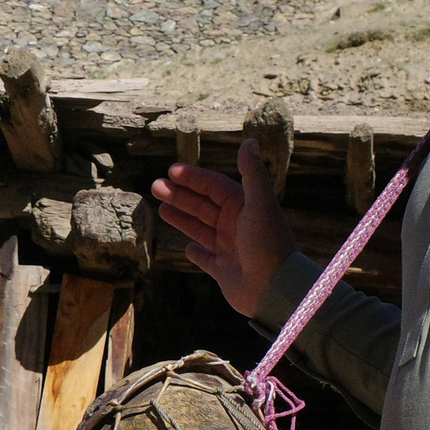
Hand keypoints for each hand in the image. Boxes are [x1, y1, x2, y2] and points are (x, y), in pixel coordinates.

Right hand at [149, 138, 295, 317]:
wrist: (274, 288)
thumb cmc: (267, 243)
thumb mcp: (260, 204)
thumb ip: (253, 173)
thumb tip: (250, 140)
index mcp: (243, 208)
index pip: (214, 187)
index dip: (194, 178)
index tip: (171, 170)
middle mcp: (236, 226)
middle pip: (203, 205)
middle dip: (180, 195)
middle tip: (155, 186)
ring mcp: (229, 249)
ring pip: (200, 229)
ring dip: (181, 217)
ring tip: (161, 207)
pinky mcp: (224, 271)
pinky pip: (206, 259)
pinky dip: (196, 253)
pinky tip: (187, 247)